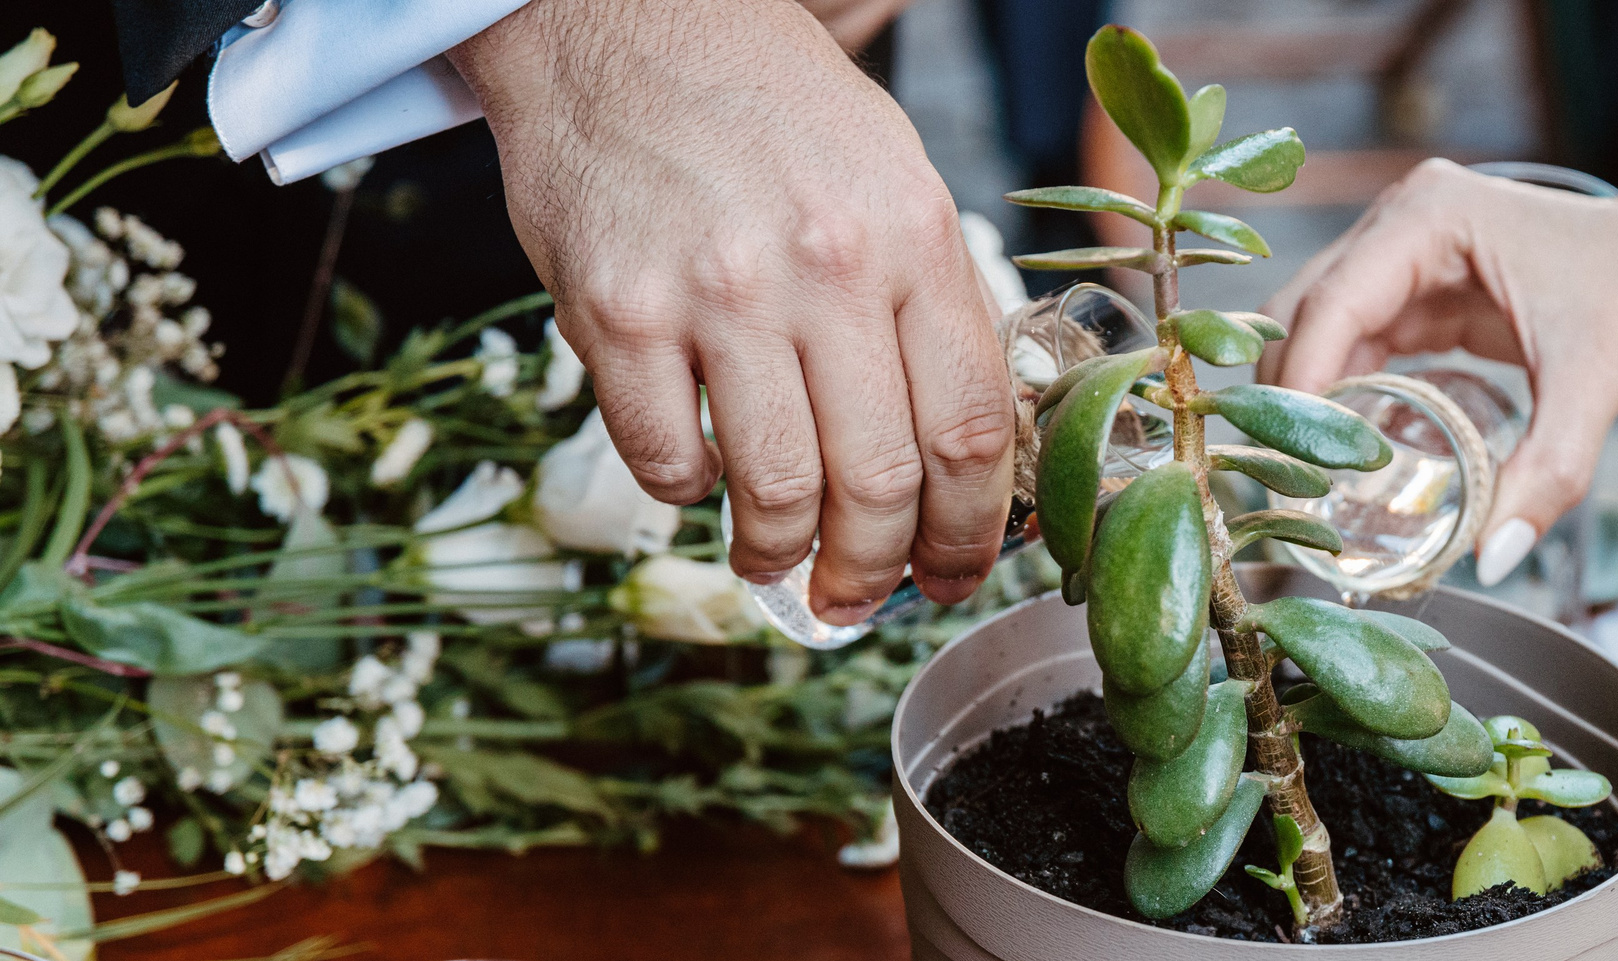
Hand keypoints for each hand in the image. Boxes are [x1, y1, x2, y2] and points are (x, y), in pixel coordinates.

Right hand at [451, 0, 1015, 620]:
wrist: (626, 25)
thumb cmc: (770, 111)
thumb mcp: (893, 179)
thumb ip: (931, 302)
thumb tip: (968, 449)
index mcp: (914, 237)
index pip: (974, 429)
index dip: (973, 531)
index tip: (958, 574)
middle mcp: (828, 268)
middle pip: (885, 479)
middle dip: (880, 569)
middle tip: (862, 598)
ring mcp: (718, 294)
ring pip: (779, 489)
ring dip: (782, 555)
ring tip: (778, 565)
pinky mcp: (617, 313)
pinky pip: (666, 458)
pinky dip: (688, 496)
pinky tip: (698, 476)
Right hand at [1260, 160, 1617, 581]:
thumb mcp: (1597, 384)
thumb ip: (1546, 473)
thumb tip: (1491, 557)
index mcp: (1429, 217)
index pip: (1330, 306)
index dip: (1300, 388)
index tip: (1289, 466)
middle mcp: (1404, 224)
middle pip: (1305, 315)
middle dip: (1290, 399)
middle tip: (1283, 488)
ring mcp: (1412, 256)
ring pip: (1324, 334)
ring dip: (1313, 403)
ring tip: (1307, 483)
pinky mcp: (1429, 290)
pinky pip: (1364, 348)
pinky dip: (1349, 400)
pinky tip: (1351, 459)